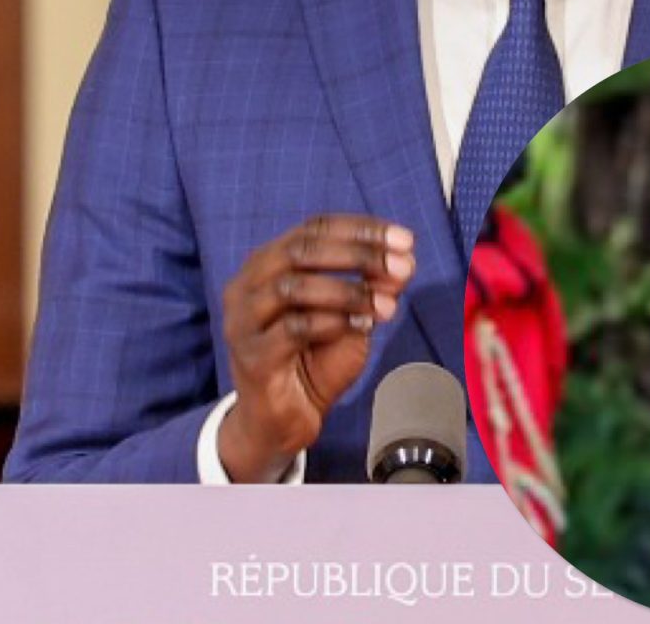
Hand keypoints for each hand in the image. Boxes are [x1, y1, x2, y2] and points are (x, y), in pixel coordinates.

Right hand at [217, 215, 416, 481]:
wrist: (285, 421)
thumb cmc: (314, 361)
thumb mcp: (351, 317)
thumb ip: (372, 288)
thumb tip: (406, 260)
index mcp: (268, 264)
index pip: (315, 228)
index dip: (362, 230)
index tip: (405, 240)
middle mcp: (247, 285)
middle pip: (300, 250)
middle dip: (358, 254)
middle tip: (400, 266)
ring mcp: (243, 321)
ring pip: (293, 286)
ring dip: (347, 291)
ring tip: (386, 304)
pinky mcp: (251, 357)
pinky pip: (293, 329)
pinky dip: (333, 323)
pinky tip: (363, 327)